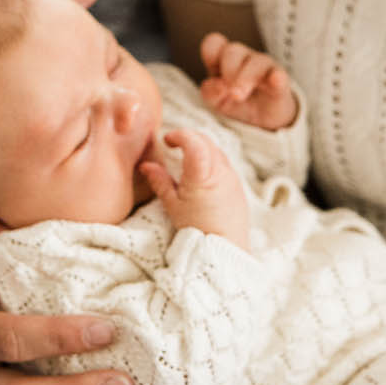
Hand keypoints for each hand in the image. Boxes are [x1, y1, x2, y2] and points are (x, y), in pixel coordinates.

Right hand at [140, 129, 247, 248]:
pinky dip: (212, 159)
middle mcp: (221, 171)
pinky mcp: (238, 186)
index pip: (193, 141)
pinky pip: (225, 163)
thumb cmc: (197, 229)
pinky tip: (203, 173)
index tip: (167, 139)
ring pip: (217, 150)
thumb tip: (147, 166)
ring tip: (188, 157)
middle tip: (174, 144)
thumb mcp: (172, 205)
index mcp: (202, 174)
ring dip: (202, 147)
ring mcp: (232, 177)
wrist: (225, 249)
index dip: (179, 135)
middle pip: (206, 141)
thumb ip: (159, 182)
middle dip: (189, 138)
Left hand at [197, 33, 298, 129]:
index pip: (214, 43)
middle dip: (228, 70)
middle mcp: (243, 57)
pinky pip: (280, 74)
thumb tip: (217, 85)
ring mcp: (263, 66)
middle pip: (233, 50)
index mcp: (223, 59)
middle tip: (229, 92)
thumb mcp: (216, 101)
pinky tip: (275, 80)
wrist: (262, 120)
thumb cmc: (235, 102)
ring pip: (256, 61)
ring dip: (246, 78)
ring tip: (238, 96)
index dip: (211, 54)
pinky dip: (277, 77)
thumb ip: (210, 92)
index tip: (214, 78)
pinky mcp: (280, 80)